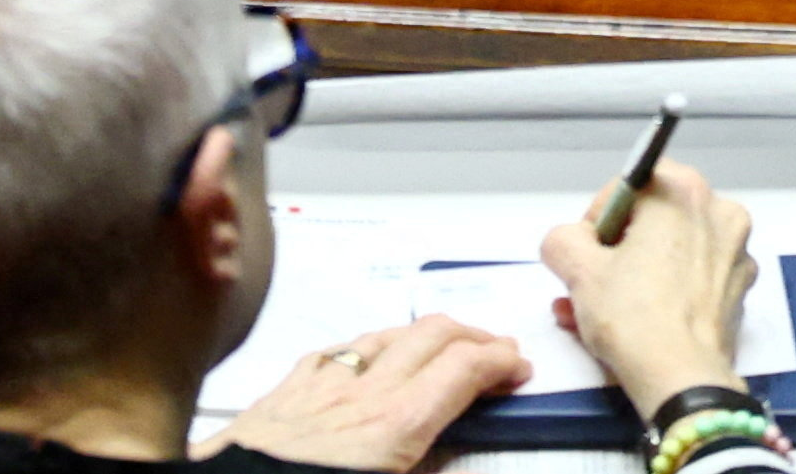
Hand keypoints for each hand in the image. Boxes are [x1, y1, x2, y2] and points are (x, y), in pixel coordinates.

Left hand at [210, 315, 530, 469]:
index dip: (501, 362)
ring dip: (423, 336)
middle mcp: (359, 397)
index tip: (515, 370)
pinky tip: (362, 357)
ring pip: (385, 334)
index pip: (465, 368)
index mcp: (393, 427)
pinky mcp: (280, 394)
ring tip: (438, 348)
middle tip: (493, 353)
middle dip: (474, 335)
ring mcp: (317, 389)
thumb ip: (424, 465)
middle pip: (434, 334)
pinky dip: (363, 348)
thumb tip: (445, 457)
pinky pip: (331, 352)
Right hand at [541, 161, 758, 417]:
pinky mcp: (741, 286)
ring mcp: (737, 249)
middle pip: (653, 219)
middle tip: (592, 284)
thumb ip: (564, 239)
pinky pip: (695, 277)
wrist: (682, 376)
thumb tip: (573, 239)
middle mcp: (719, 209)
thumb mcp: (577, 270)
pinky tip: (640, 320)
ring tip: (604, 310)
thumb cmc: (631, 315)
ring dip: (636, 274)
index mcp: (683, 191)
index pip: (628, 187)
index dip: (599, 219)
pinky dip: (668, 290)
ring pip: (674, 250)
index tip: (589, 254)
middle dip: (616, 251)